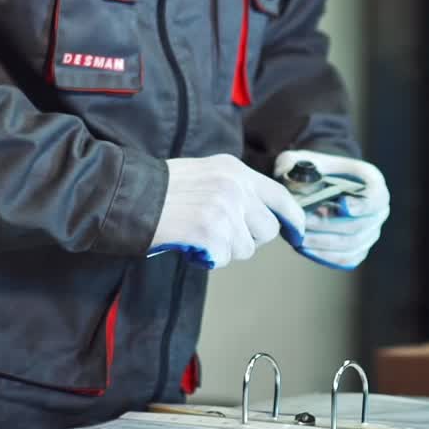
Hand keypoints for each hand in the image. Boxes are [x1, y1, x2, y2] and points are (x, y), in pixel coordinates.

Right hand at [149, 154, 305, 269]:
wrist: (130, 195)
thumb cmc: (163, 189)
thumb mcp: (207, 174)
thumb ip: (236, 189)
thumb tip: (263, 217)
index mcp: (235, 170)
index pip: (279, 196)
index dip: (293, 218)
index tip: (299, 232)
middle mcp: (236, 187)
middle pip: (267, 230)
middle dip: (248, 238)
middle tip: (220, 233)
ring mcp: (225, 210)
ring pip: (246, 248)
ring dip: (226, 249)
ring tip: (200, 233)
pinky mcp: (212, 233)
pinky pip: (224, 258)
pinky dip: (208, 258)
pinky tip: (190, 242)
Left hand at [272, 150, 389, 269]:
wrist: (317, 185)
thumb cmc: (312, 170)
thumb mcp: (302, 159)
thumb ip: (294, 164)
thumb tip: (289, 178)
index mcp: (372, 182)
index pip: (377, 197)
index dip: (362, 204)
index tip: (342, 205)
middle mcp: (377, 210)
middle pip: (360, 225)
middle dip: (329, 225)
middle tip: (303, 223)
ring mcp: (370, 232)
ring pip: (352, 245)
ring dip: (323, 243)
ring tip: (298, 237)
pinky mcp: (358, 249)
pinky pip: (346, 259)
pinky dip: (325, 256)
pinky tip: (304, 248)